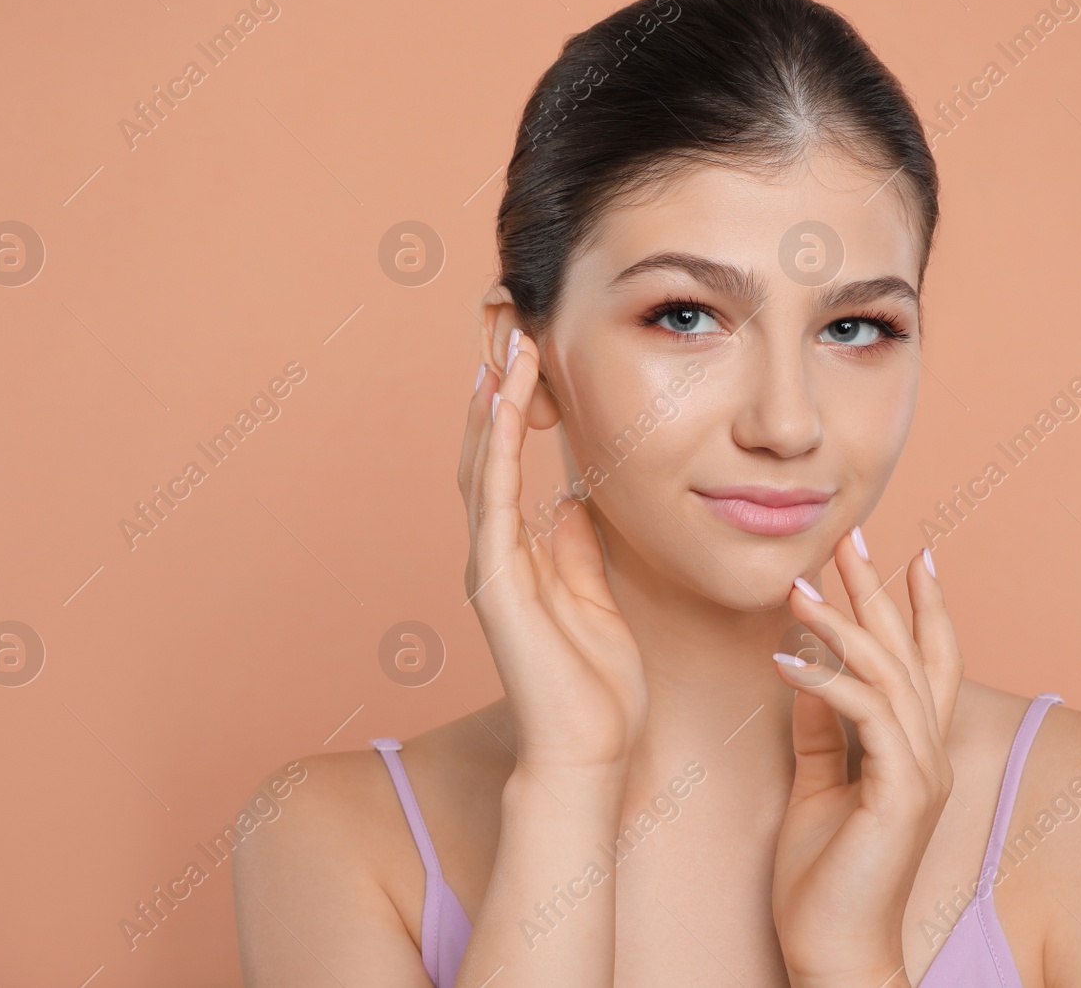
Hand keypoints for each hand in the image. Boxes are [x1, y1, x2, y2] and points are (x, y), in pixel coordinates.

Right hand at [459, 328, 648, 776]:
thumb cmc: (597, 687)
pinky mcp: (495, 582)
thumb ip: (577, 548)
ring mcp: (490, 566)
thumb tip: (576, 499)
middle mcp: (495, 554)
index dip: (516, 410)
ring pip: (483, 466)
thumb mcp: (595, 597)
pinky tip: (506, 402)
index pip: (509, 466)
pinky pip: (494, 500)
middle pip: (487, 455)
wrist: (589, 750)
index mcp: (520, 556)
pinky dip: (498, 447)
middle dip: (497, 393)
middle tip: (508, 331)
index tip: (529, 356)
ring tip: (507, 348)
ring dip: (495, 406)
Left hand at [769, 533, 963, 987]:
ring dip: (844, 624)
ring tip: (799, 587)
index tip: (904, 552)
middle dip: (879, 588)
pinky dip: (827, 681)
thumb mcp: (819, 781)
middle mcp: (931, 752)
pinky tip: (785, 660)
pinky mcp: (903, 793)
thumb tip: (804, 665)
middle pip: (912, 651)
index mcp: (916, 749)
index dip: (921, 605)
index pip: (929, 661)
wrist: (833, 949)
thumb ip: (822, 726)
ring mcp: (923, 772)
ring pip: (892, 674)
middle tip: (850, 535)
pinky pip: (868, 716)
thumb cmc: (825, 875)